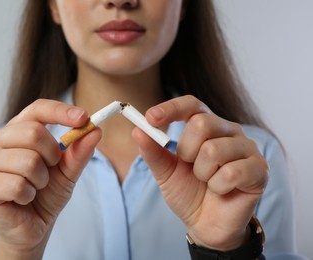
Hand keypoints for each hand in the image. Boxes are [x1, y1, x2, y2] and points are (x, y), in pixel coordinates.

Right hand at [0, 99, 101, 258]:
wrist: (31, 226)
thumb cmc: (47, 193)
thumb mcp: (68, 171)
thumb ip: (79, 151)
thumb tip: (95, 130)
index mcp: (18, 129)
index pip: (37, 109)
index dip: (61, 111)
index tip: (84, 118)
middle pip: (34, 132)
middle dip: (52, 156)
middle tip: (50, 170)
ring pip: (28, 161)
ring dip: (41, 180)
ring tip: (34, 187)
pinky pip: (17, 185)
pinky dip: (28, 195)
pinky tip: (22, 199)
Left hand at [133, 95, 268, 250]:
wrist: (205, 224)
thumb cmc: (187, 192)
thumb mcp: (164, 172)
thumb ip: (153, 152)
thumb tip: (137, 130)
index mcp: (207, 126)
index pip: (191, 104)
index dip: (171, 109)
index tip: (150, 118)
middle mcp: (229, 131)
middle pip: (201, 123)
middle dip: (186, 151)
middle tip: (189, 166)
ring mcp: (247, 148)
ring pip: (214, 150)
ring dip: (202, 173)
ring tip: (207, 181)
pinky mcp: (259, 169)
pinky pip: (232, 172)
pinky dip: (218, 186)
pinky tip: (221, 190)